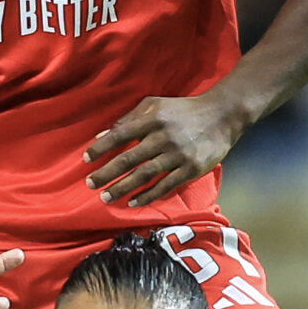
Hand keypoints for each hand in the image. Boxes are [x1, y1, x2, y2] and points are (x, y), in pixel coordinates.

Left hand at [83, 92, 246, 206]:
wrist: (222, 115)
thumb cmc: (182, 110)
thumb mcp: (155, 105)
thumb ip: (129, 119)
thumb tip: (102, 136)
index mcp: (153, 119)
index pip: (120, 134)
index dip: (101, 148)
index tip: (86, 159)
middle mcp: (164, 137)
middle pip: (129, 159)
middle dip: (107, 173)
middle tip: (90, 184)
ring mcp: (179, 155)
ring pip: (145, 175)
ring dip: (123, 188)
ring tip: (106, 197)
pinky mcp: (192, 169)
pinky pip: (166, 186)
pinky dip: (148, 196)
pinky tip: (133, 203)